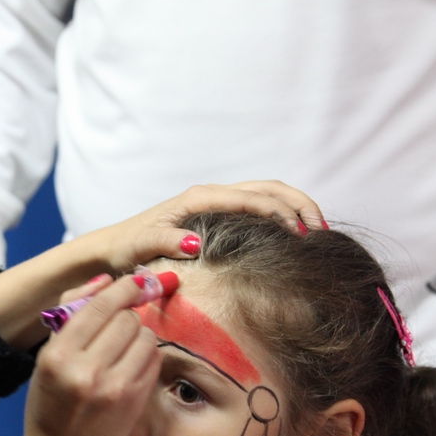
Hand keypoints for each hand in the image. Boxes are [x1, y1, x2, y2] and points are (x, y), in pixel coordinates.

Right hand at [15, 275, 160, 435]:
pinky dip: (147, 355)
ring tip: (124, 348)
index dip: (123, 288)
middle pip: (127, 318)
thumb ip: (71, 316)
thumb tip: (106, 280)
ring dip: (139, 335)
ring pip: (145, 336)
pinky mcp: (135, 400)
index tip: (134, 281)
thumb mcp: (46, 359)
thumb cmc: (49, 405)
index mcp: (57, 356)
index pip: (99, 306)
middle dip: (127, 316)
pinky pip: (154, 359)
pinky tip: (132, 364)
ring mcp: (114, 387)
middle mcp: (86, 370)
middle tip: (119, 326)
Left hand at [87, 179, 325, 271]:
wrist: (113, 248)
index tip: (301, 235)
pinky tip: (293, 236)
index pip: (252, 198)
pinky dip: (281, 214)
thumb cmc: (127, 247)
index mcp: (200, 198)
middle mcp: (211, 195)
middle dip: (299, 203)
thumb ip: (168, 242)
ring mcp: (216, 203)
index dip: (281, 213)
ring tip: (317, 230)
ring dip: (295, 206)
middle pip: (268, 188)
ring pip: (267, 194)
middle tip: (322, 229)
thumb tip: (197, 244)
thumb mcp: (143, 245)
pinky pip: (257, 207)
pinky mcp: (217, 215)